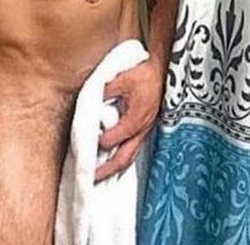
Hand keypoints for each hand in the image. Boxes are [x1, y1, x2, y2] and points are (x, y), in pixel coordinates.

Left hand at [94, 58, 163, 182]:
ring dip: (115, 168)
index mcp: (136, 118)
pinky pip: (134, 149)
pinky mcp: (146, 129)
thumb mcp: (122, 78)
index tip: (88, 145)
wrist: (162, 70)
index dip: (102, 143)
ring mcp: (145, 131)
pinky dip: (123, 158)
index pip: (116, 138)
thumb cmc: (144, 74)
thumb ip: (105, 91)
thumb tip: (90, 100)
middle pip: (124, 158)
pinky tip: (115, 161)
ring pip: (130, 157)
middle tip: (92, 178)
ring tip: (101, 175)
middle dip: (107, 170)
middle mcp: (142, 129)